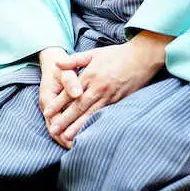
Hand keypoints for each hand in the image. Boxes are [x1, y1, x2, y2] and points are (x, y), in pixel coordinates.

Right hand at [38, 47, 83, 149]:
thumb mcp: (65, 71)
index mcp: (47, 99)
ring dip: (66, 138)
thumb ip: (71, 82)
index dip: (65, 132)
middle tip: (80, 149)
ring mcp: (49, 109)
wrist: (53, 62)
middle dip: (65, 140)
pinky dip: (67, 131)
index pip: (54, 122)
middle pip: (54, 129)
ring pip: (56, 129)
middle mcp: (46, 107)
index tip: (77, 141)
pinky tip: (77, 137)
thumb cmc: (61, 67)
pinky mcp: (55, 110)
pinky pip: (59, 124)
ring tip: (79, 147)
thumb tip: (77, 94)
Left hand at [46, 32, 171, 145]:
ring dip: (79, 126)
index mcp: (90, 76)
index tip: (47, 113)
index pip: (70, 93)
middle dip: (65, 120)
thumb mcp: (93, 54)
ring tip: (68, 137)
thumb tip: (56, 64)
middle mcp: (99, 88)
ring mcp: (110, 96)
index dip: (58, 104)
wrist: (142, 58)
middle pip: (79, 107)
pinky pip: (104, 115)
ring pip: (91, 114)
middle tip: (53, 130)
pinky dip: (95, 124)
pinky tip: (89, 132)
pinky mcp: (119, 101)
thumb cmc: (116, 55)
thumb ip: (73, 60)